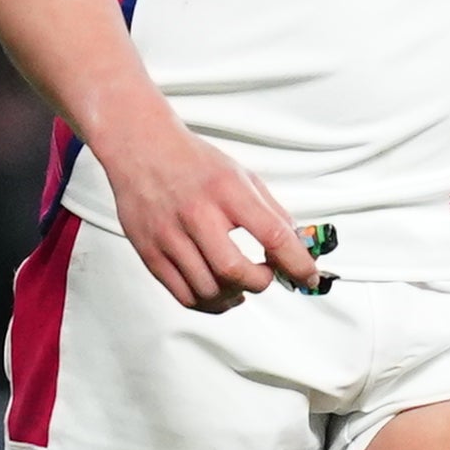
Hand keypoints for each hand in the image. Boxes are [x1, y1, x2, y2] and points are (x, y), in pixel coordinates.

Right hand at [99, 124, 323, 315]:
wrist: (141, 148)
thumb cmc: (193, 162)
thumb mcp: (241, 175)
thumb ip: (271, 211)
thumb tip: (298, 246)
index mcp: (227, 191)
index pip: (273, 235)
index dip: (298, 264)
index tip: (308, 276)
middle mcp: (197, 214)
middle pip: (235, 271)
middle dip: (261, 282)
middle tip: (266, 276)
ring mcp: (169, 236)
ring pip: (209, 290)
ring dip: (234, 296)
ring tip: (240, 286)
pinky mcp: (150, 252)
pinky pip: (184, 295)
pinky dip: (208, 302)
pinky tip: (218, 291)